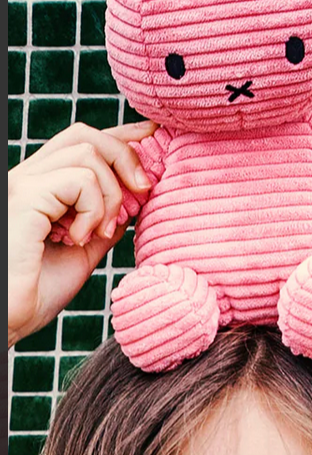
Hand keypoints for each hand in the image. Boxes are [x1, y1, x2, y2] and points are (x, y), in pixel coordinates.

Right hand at [8, 121, 154, 347]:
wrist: (9, 319)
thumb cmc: (36, 291)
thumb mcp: (84, 250)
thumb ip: (104, 222)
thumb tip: (135, 203)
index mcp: (41, 186)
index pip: (82, 142)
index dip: (121, 135)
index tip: (154, 134)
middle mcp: (28, 178)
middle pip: (86, 135)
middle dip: (126, 156)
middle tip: (144, 191)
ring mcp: (23, 184)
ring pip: (88, 152)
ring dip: (110, 193)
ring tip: (99, 231)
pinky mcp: (25, 196)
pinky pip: (79, 180)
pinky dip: (93, 207)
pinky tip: (79, 238)